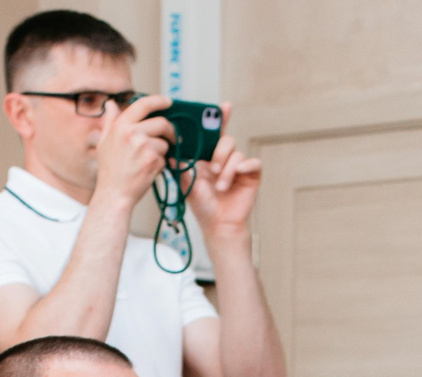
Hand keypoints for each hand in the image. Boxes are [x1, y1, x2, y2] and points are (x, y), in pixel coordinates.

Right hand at [92, 92, 176, 211]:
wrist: (114, 194)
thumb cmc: (109, 169)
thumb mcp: (104, 141)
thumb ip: (110, 121)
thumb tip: (110, 104)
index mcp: (120, 125)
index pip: (143, 105)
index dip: (159, 101)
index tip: (168, 102)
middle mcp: (132, 133)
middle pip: (162, 123)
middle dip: (170, 130)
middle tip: (172, 137)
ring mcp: (144, 146)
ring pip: (164, 142)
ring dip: (162, 151)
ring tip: (148, 161)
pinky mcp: (153, 160)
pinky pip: (164, 157)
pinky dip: (160, 164)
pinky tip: (148, 171)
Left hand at [186, 115, 261, 234]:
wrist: (217, 224)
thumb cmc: (203, 205)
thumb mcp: (187, 182)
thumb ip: (181, 164)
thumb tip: (169, 150)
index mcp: (209, 156)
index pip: (214, 133)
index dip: (219, 118)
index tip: (222, 107)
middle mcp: (225, 158)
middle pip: (226, 140)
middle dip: (218, 152)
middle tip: (211, 169)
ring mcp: (239, 166)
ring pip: (236, 152)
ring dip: (226, 169)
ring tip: (220, 186)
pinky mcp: (251, 175)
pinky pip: (252, 162)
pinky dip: (243, 167)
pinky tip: (236, 177)